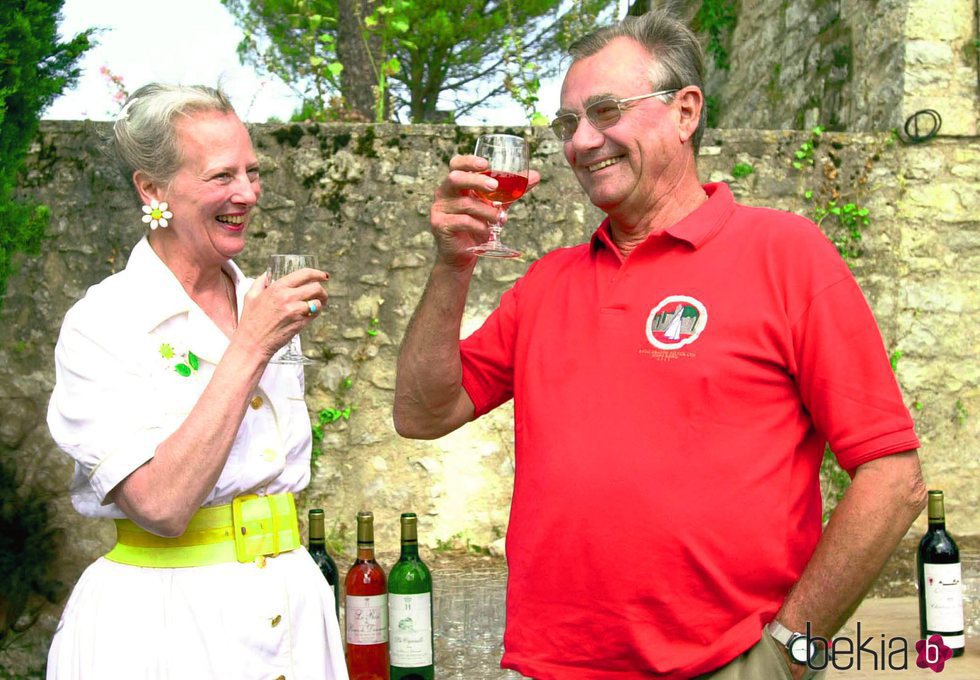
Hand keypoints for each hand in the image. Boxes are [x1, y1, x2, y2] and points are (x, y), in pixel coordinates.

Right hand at [234, 268, 328, 359]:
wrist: (252, 343)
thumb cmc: (250, 321)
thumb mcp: (250, 296)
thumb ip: (260, 282)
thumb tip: (267, 273)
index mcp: (277, 288)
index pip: (304, 274)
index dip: (317, 273)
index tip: (324, 276)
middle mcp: (287, 297)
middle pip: (316, 287)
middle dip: (322, 290)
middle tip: (321, 294)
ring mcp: (295, 311)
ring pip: (318, 302)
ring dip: (320, 303)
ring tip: (317, 304)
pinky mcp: (300, 324)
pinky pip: (315, 314)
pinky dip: (316, 313)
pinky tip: (311, 313)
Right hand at [429, 154, 539, 269]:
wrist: (463, 254)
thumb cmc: (477, 225)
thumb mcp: (495, 205)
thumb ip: (511, 191)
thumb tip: (536, 176)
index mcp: (456, 184)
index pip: (456, 164)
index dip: (468, 161)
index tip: (485, 164)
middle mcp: (444, 193)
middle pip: (455, 178)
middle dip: (476, 181)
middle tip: (494, 186)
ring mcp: (439, 209)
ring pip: (465, 203)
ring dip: (486, 211)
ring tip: (500, 219)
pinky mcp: (440, 225)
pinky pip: (462, 221)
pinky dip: (478, 225)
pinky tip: (487, 230)